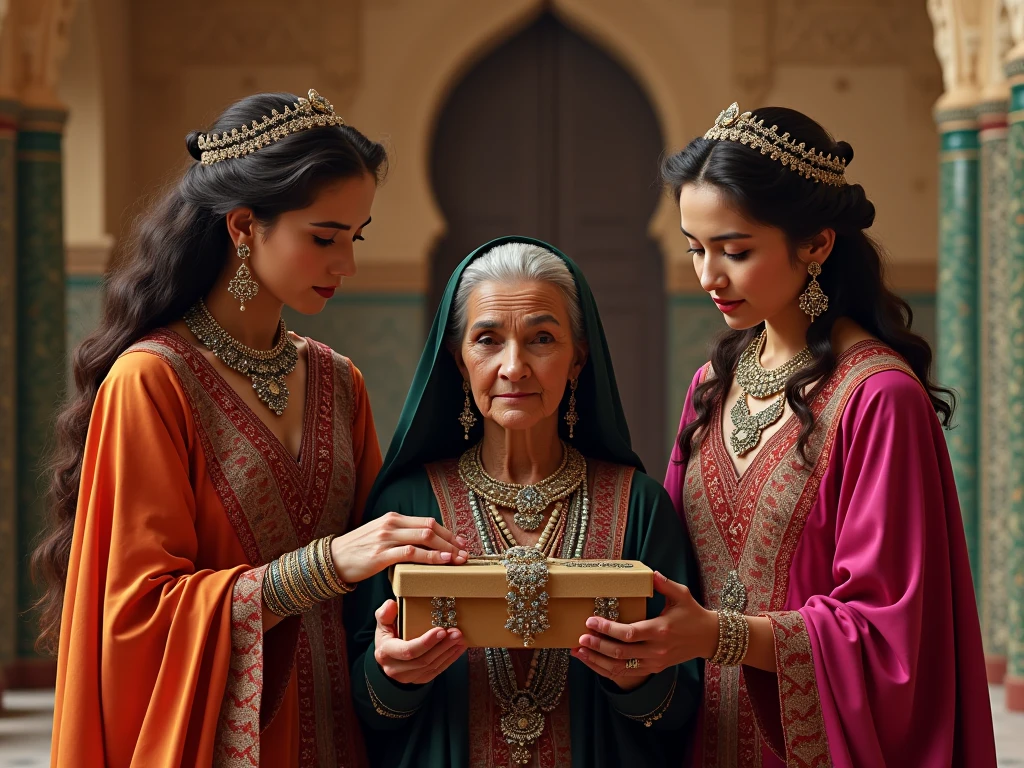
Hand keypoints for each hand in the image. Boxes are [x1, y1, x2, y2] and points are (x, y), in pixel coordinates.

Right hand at [331, 512, 469, 583]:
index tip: (461, 543)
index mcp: (394, 518)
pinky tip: (442, 562)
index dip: (448, 532)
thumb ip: (400, 536)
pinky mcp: (381, 554)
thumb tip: (424, 544)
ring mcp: (386, 538)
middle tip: (466, 553)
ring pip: (424, 538)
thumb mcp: (380, 536)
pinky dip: (430, 557)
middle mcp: (392, 524)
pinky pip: (411, 553)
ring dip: (446, 549)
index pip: (427, 522)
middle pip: (430, 528)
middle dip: (452, 541)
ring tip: (459, 559)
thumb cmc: (358, 551)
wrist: (333, 559)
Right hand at [373, 599, 465, 684]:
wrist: (388, 655)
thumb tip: (391, 605)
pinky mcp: (418, 680)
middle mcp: (395, 669)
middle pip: (423, 660)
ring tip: (460, 638)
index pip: (408, 650)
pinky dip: (450, 659)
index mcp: (385, 653)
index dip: (426, 642)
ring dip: (449, 652)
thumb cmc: (387, 635)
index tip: (441, 630)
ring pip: (432, 666)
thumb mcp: (382, 622)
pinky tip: (458, 648)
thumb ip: (385, 613)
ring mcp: (407, 677)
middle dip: (442, 646)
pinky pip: (436, 671)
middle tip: (456, 633)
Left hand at [572, 571, 717, 689]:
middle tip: (580, 637)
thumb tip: (649, 573)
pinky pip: (627, 674)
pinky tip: (593, 663)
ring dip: (597, 661)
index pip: (629, 633)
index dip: (608, 629)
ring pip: (621, 667)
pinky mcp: (653, 669)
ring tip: (578, 652)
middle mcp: (656, 650)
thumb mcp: (681, 595)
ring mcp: (654, 662)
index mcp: (661, 630)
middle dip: (598, 646)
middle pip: (621, 652)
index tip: (591, 621)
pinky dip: (607, 670)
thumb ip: (664, 584)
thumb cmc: (693, 613)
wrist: (708, 638)